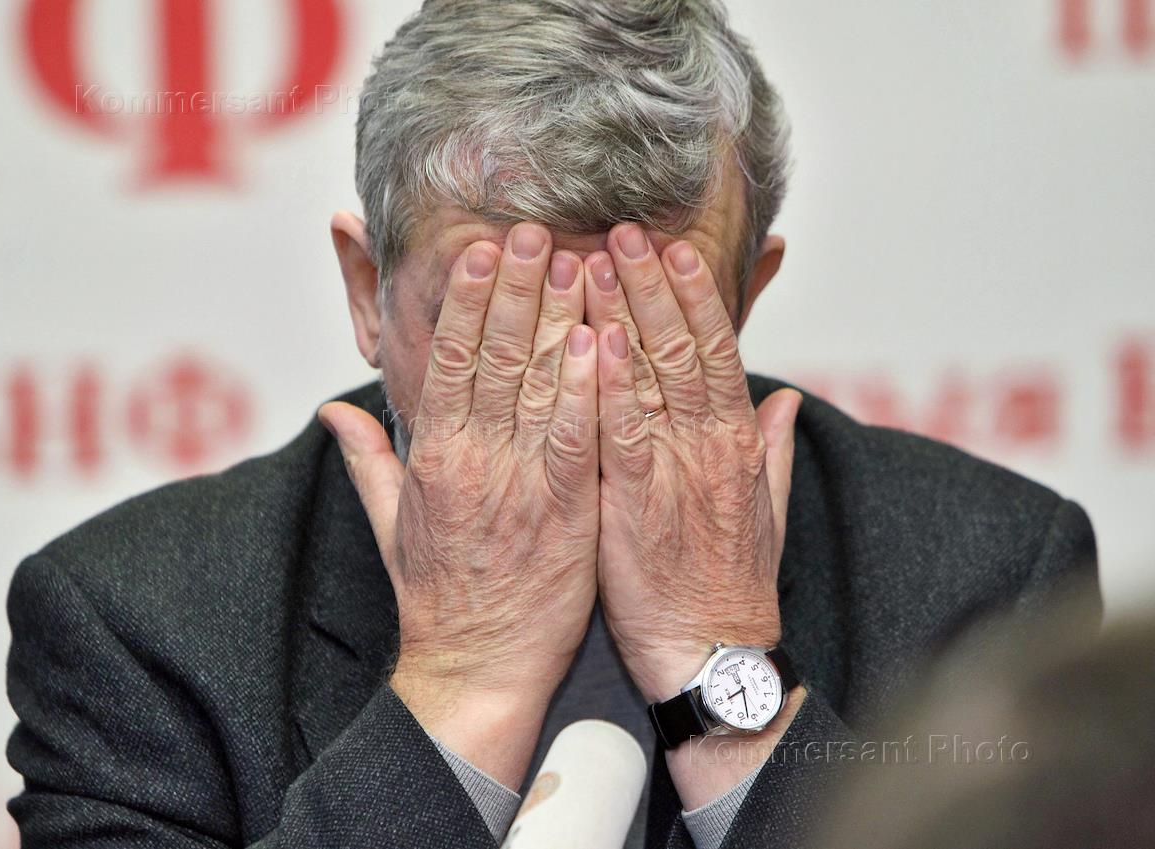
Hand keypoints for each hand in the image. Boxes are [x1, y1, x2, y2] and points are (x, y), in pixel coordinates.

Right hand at [319, 223, 598, 787]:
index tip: (481, 249)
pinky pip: (575, 440)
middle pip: (491, 356)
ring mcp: (518, 485)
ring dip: (553, 320)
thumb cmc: (437, 596)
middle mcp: (471, 460)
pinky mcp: (562, 513)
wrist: (477, 668)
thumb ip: (366, 459)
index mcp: (431, 457)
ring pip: (535, 386)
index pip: (447, 359)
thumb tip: (334, 411)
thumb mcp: (389, 524)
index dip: (465, 299)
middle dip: (513, 288)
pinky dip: (585, 390)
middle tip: (533, 230)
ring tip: (572, 261)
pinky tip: (598, 343)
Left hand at [585, 224, 800, 702]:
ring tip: (598, 257)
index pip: (716, 348)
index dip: (694, 293)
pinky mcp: (637, 503)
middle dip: (654, 282)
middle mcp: (711, 444)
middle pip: (684, 344)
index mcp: (736, 441)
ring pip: (654, 374)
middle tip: (624, 228)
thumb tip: (786, 398)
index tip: (672, 246)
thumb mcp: (765, 509)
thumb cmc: (728, 584)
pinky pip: (622, 431)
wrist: (713, 652)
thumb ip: (773, 447)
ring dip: (627, 311)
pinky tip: (593, 340)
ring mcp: (676, 469)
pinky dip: (611, 383)